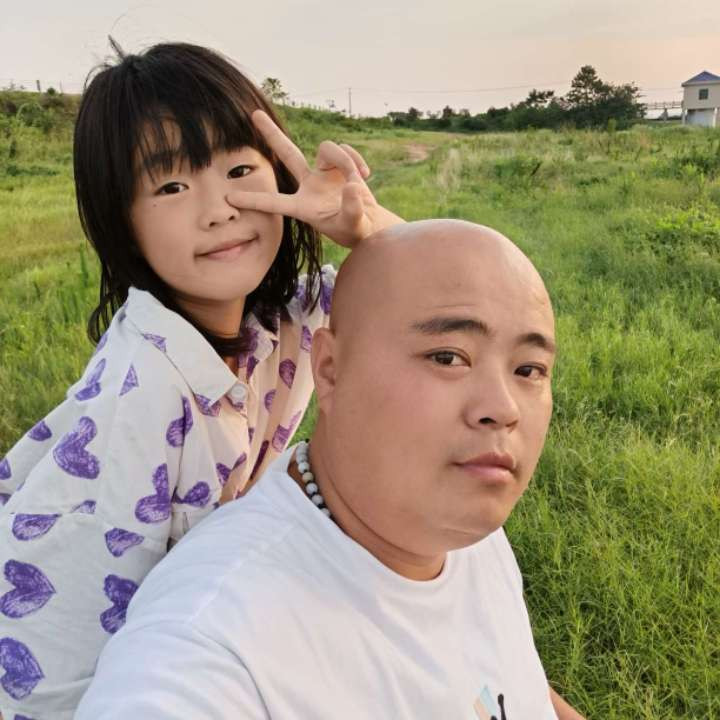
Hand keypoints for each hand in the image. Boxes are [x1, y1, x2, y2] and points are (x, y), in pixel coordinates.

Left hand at [227, 110, 402, 247]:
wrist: (370, 225)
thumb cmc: (357, 231)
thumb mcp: (355, 226)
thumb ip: (352, 209)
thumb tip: (351, 185)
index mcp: (304, 207)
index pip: (274, 203)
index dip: (254, 200)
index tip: (230, 198)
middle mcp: (309, 186)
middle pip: (288, 154)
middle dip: (271, 134)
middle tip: (254, 113)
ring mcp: (322, 173)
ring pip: (328, 148)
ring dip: (346, 160)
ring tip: (359, 180)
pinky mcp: (338, 166)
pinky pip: (345, 151)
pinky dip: (356, 161)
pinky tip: (365, 176)